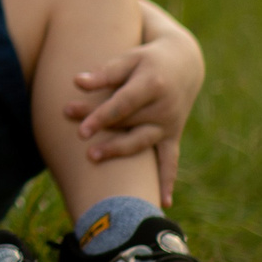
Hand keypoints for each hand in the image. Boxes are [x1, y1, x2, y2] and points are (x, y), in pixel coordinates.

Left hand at [65, 2, 203, 205]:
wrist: (184, 63)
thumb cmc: (147, 60)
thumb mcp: (128, 58)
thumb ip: (105, 72)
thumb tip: (77, 82)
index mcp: (151, 85)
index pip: (123, 104)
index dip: (101, 116)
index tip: (81, 129)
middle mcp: (163, 108)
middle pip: (127, 122)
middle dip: (102, 129)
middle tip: (77, 137)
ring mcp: (169, 124)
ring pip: (142, 143)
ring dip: (119, 151)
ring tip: (93, 158)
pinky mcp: (172, 136)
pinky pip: (170, 162)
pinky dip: (167, 181)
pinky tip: (162, 203)